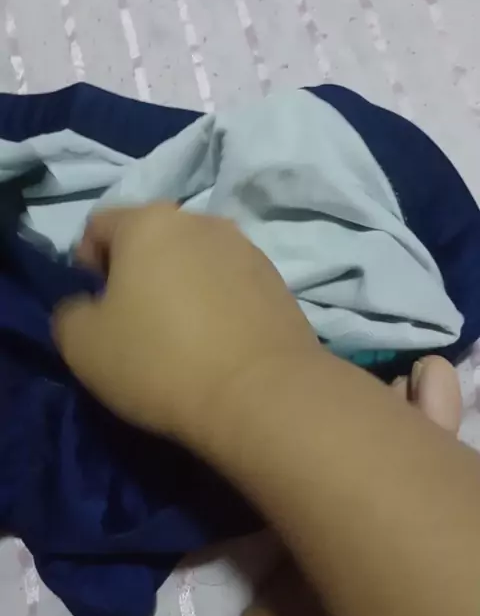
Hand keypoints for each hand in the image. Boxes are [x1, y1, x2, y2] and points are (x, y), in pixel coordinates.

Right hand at [53, 204, 319, 439]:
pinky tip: (217, 344)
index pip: (99, 226)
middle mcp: (201, 221)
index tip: (96, 308)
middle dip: (136, 273)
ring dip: (180, 286)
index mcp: (149, 222)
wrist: (262, 395)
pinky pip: (230, 284)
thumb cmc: (160, 361)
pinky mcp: (277, 280)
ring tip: (181, 337)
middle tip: (135, 324)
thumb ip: (71, 312)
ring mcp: (246, 248)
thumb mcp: (82, 345)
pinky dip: (216, 303)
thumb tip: (90, 305)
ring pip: (194, 261)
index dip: (86, 265)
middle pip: (152, 239)